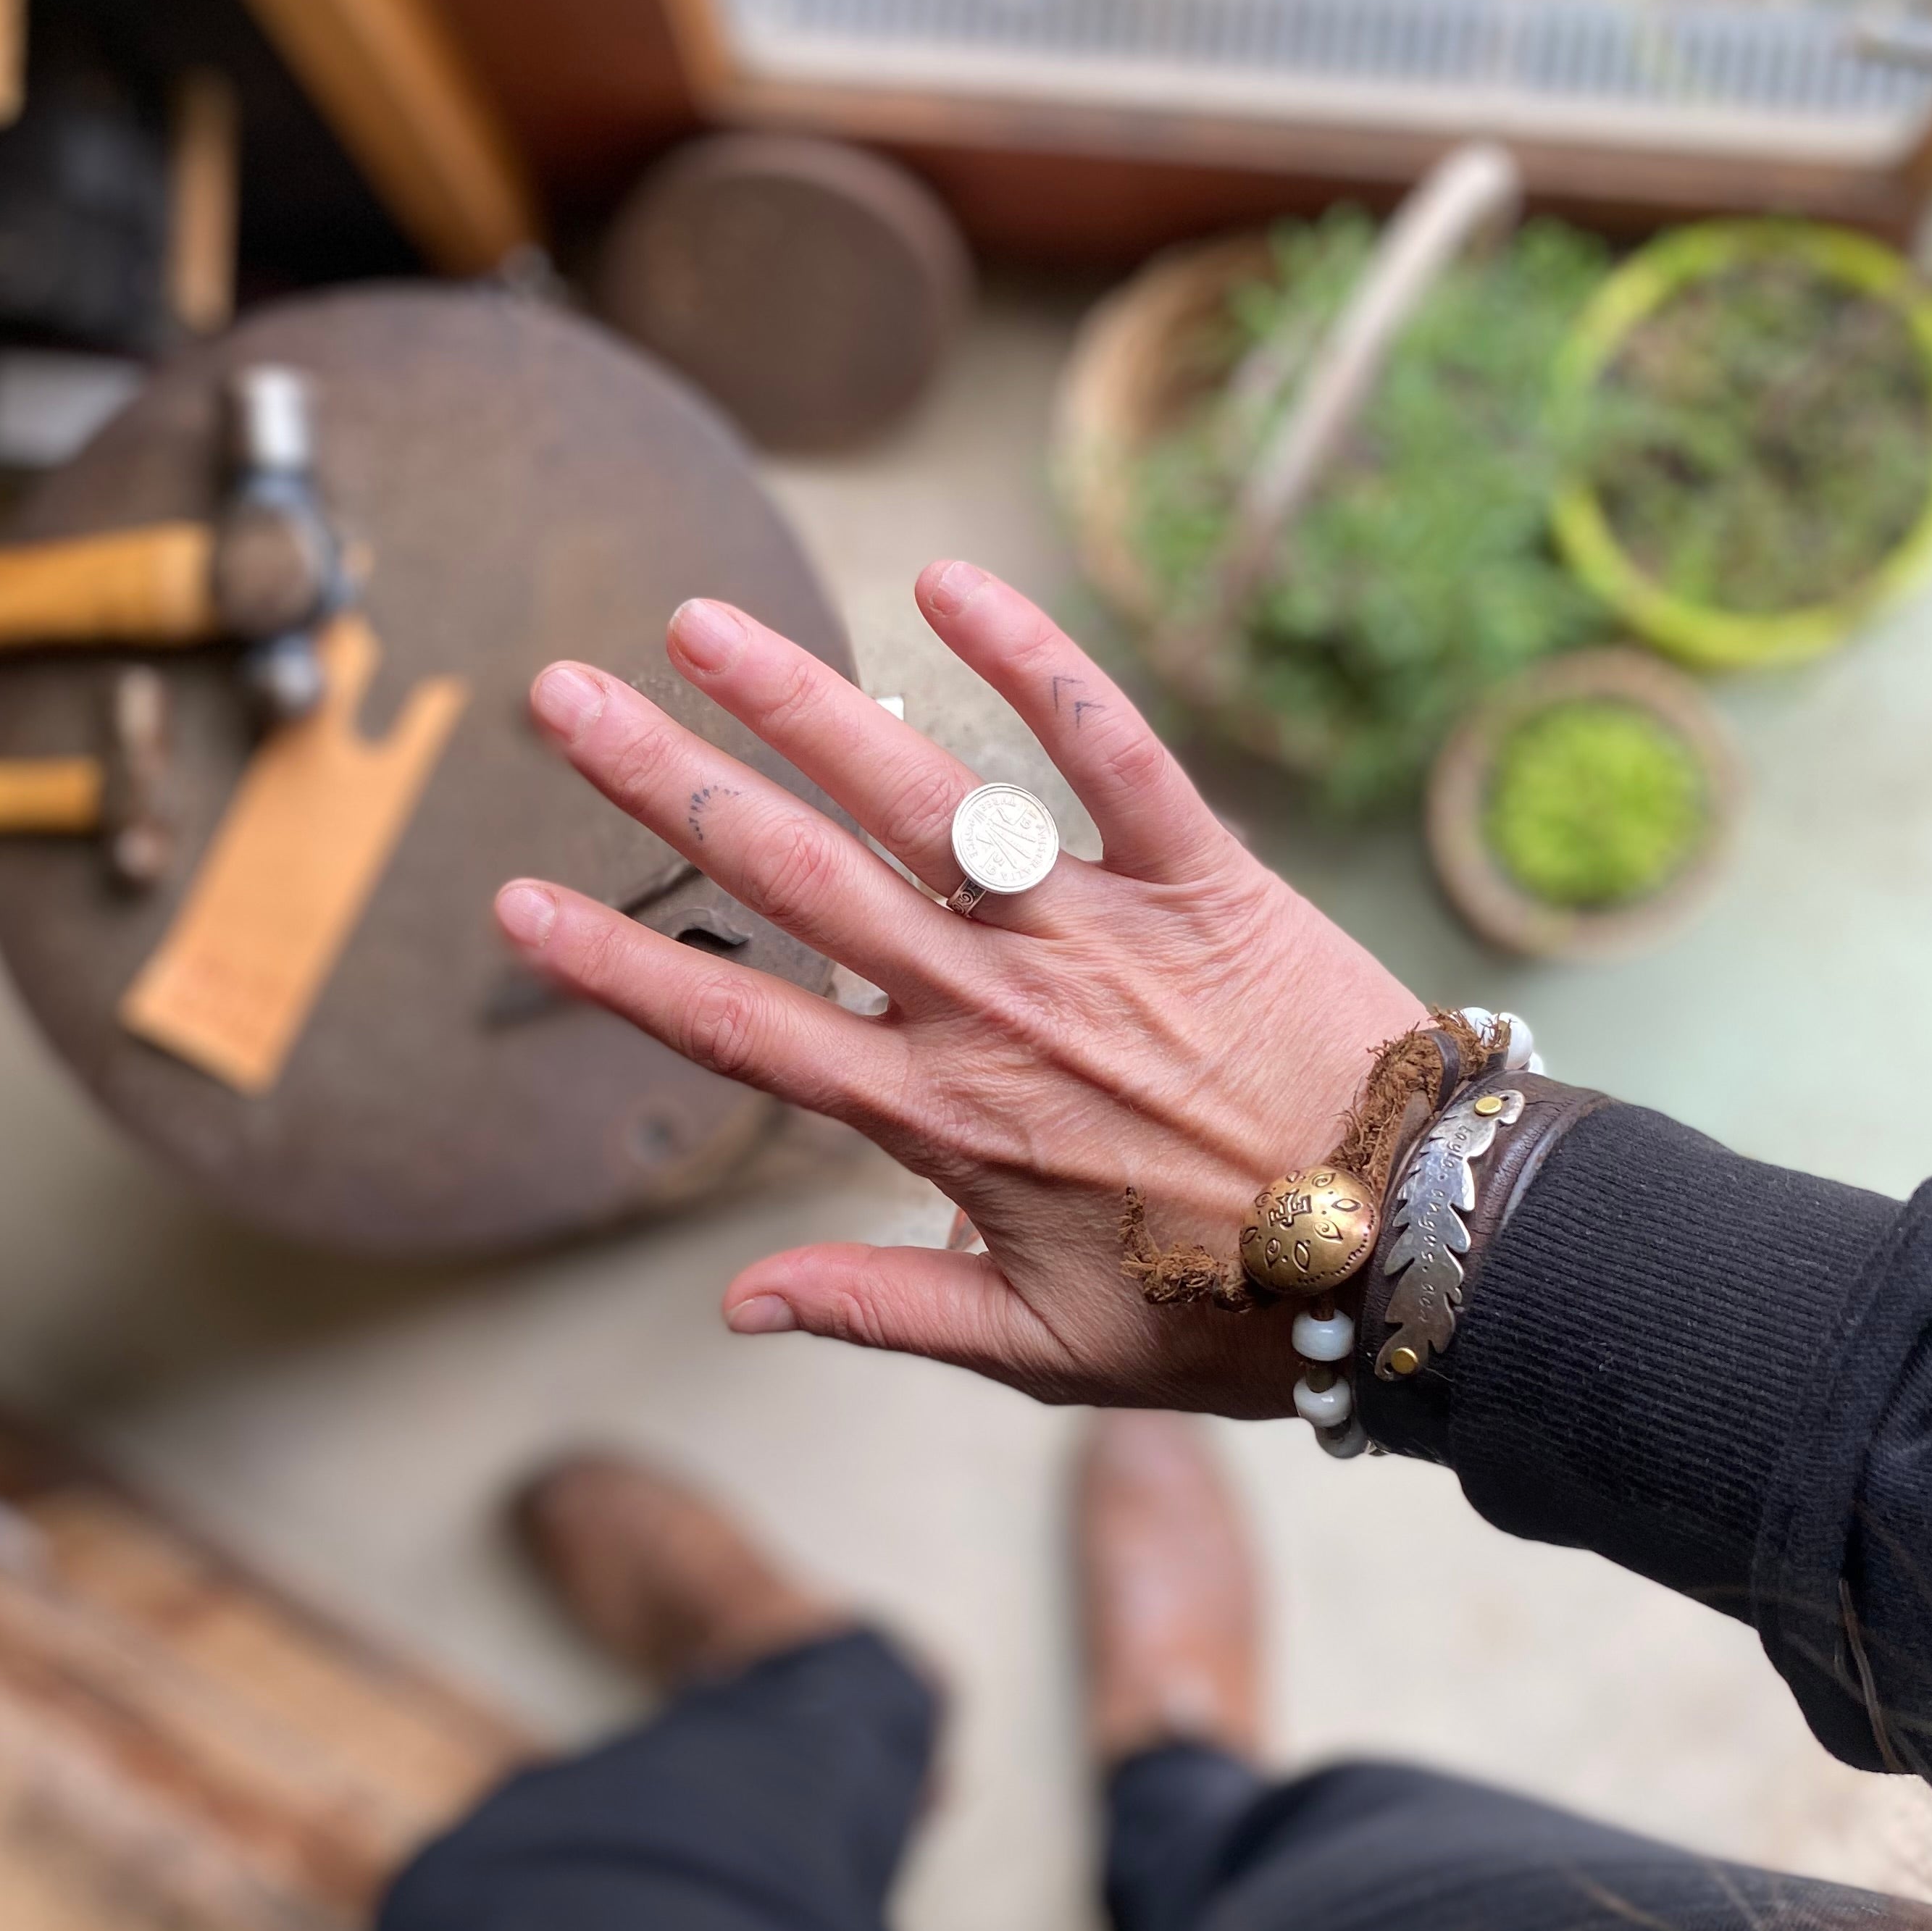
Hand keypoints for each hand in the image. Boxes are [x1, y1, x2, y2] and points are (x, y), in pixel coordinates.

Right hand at [502, 560, 1421, 1416]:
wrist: (1417, 1255)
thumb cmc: (1226, 1309)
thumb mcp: (1041, 1351)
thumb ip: (881, 1310)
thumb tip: (733, 1305)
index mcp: (944, 1119)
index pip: (744, 1029)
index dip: (621, 968)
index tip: (514, 901)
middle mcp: (996, 1010)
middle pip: (796, 882)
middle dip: (664, 785)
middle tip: (557, 696)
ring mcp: (1097, 933)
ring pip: (923, 797)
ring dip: (799, 702)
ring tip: (694, 623)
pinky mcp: (1206, 875)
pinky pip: (1111, 750)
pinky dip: (1038, 662)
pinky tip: (946, 580)